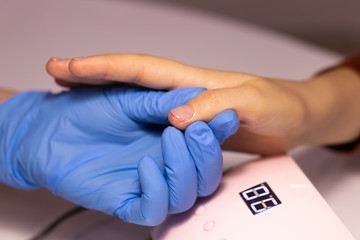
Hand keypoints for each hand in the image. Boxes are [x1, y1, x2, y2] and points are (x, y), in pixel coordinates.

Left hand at [0, 87, 238, 224]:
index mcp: (172, 140)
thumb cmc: (88, 111)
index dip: (219, 132)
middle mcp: (166, 166)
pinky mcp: (127, 201)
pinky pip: (154, 208)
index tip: (226, 115)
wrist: (50, 129)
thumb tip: (199, 96)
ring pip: (186, 196)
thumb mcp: (130, 99)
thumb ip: (163, 102)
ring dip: (184, 168)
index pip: (206, 143)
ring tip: (169, 137)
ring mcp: (148, 185)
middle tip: (197, 129)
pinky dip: (156, 189)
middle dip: (207, 153)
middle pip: (206, 176)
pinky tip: (144, 164)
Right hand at [46, 54, 310, 153]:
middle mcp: (181, 93)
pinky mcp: (190, 130)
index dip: (104, 66)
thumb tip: (174, 118)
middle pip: (127, 80)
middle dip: (91, 75)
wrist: (293, 120)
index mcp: (191, 81)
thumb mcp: (250, 101)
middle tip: (58, 76)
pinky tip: (117, 126)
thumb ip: (213, 105)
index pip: (140, 68)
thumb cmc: (278, 104)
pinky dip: (130, 122)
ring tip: (73, 96)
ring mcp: (183, 112)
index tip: (70, 67)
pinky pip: (153, 125)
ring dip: (103, 95)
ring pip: (134, 101)